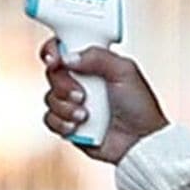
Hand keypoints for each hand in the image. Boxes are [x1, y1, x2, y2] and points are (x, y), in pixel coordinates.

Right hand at [39, 39, 168, 164]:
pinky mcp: (67, 124)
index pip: (63, 47)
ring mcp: (72, 103)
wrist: (139, 141)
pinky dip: (62, 124)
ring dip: (66, 108)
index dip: (53, 51)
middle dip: (64, 85)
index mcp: (92, 63)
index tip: (54, 60)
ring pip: (49, 98)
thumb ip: (97, 57)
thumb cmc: (139, 106)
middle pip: (52, 73)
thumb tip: (68, 57)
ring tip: (86, 115)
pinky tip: (79, 126)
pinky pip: (49, 120)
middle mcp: (80, 81)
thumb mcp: (124, 71)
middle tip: (82, 95)